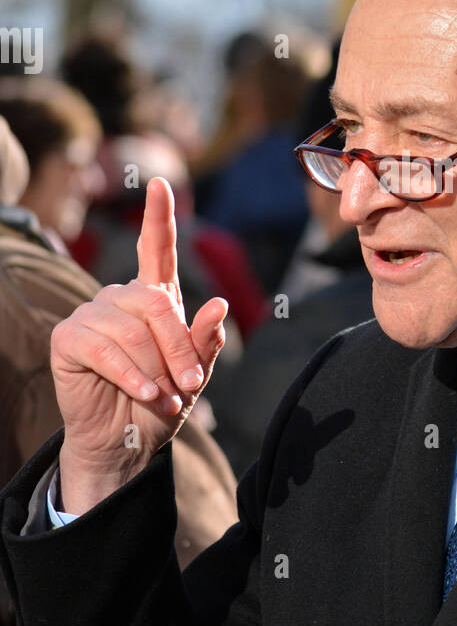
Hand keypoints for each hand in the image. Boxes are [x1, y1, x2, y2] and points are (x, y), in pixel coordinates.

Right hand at [51, 177, 227, 513]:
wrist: (124, 442)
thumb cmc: (160, 403)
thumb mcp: (192, 375)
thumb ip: (205, 342)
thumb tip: (220, 306)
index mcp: (153, 299)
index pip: (155, 250)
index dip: (158, 217)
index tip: (161, 184)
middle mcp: (119, 298)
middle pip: (155, 304)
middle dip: (178, 346)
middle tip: (190, 383)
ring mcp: (90, 314)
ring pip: (131, 332)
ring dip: (155, 369)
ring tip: (164, 397)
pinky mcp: (68, 338)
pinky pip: (105, 349)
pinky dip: (131, 375)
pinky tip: (145, 394)